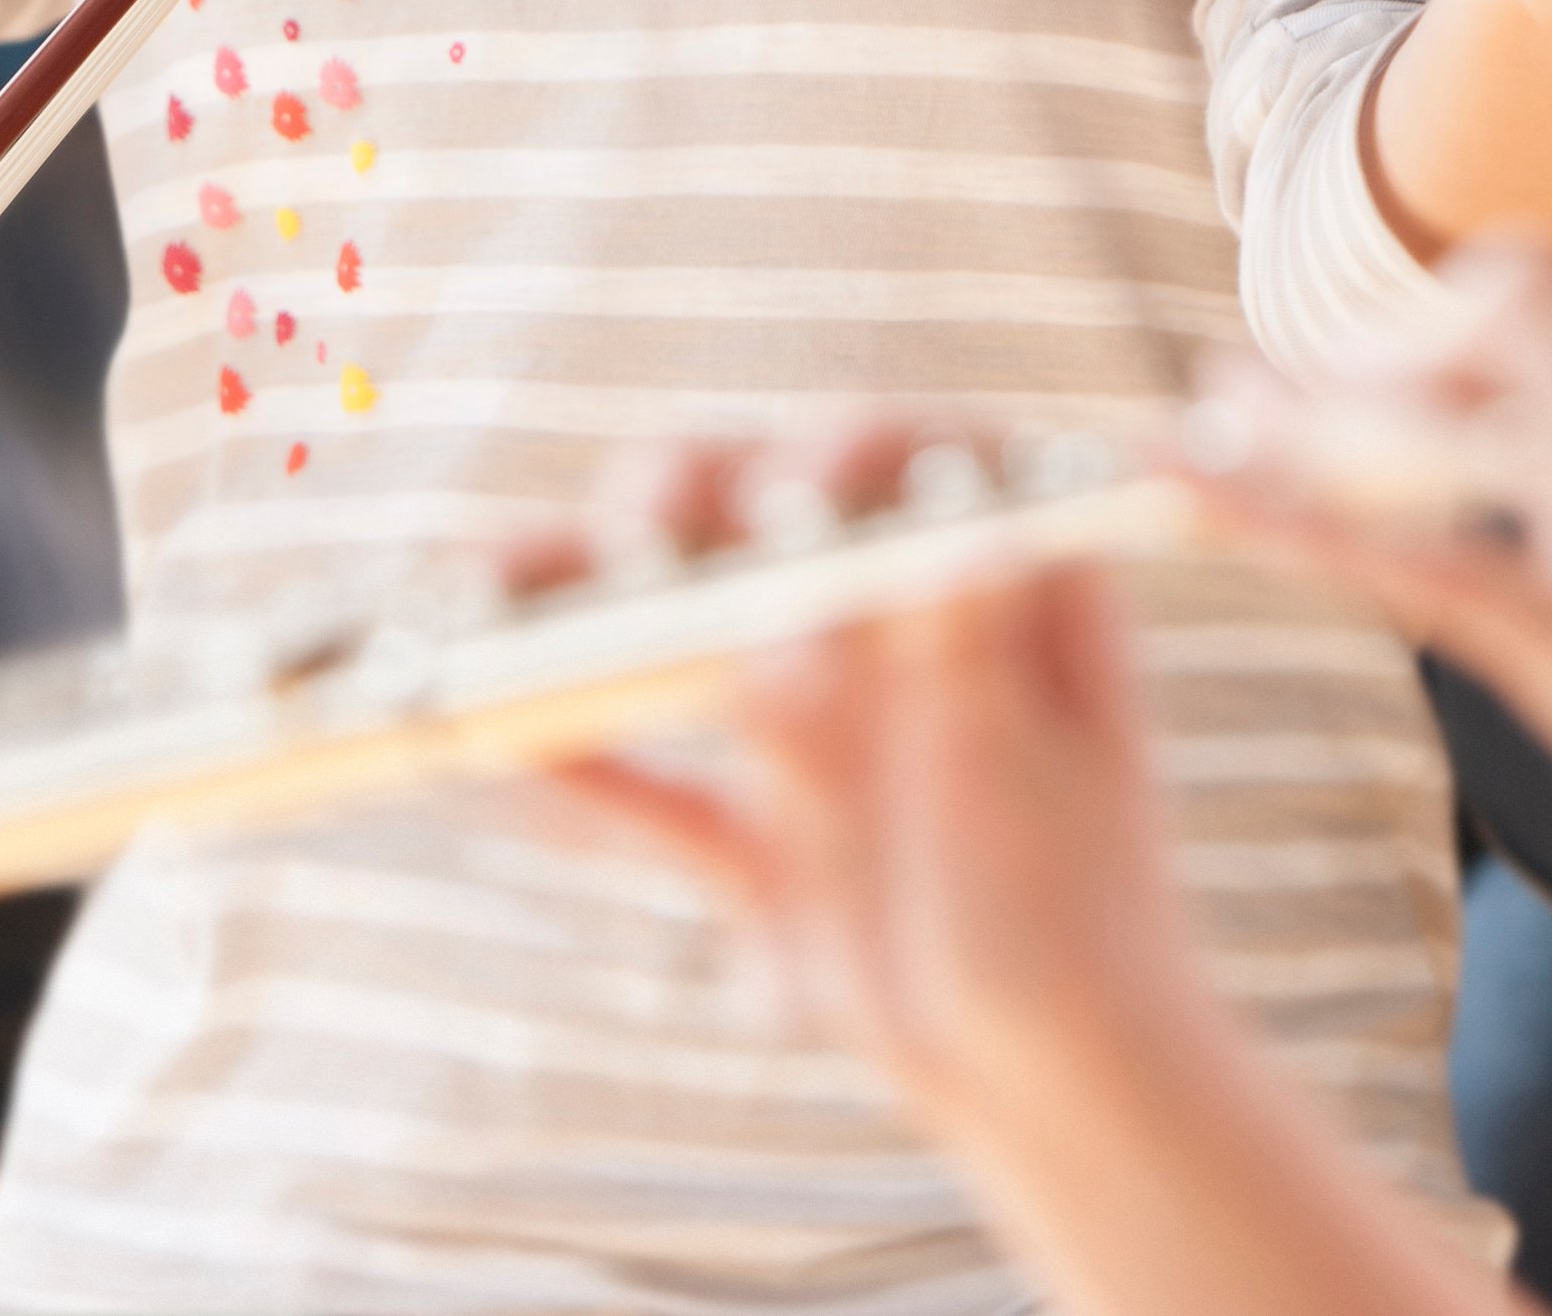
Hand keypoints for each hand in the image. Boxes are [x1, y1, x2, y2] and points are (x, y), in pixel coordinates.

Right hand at [545, 428, 1222, 1136]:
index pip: (912, 461)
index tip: (786, 503)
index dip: (836, 459)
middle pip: (757, 517)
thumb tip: (943, 528)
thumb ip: (958, 668)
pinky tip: (491, 760)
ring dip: (577, 624)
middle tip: (636, 554)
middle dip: (674, 518)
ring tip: (475, 624)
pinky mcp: (757, 820)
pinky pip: (648, 785)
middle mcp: (895, 616)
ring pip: (675, 636)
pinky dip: (575, 775)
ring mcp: (816, 714)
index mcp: (996, 577)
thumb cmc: (1076, 930)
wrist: (1052, 1090)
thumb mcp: (1024, 789)